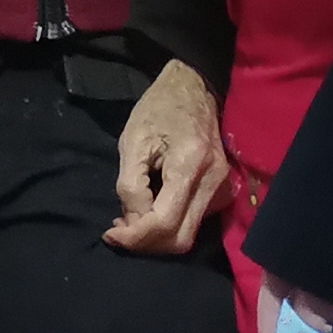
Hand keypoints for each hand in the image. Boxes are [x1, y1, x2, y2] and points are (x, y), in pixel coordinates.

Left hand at [106, 60, 230, 255]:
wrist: (193, 88)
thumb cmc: (159, 109)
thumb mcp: (133, 141)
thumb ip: (130, 185)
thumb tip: (132, 222)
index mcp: (190, 165)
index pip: (165, 222)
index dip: (135, 237)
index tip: (110, 234)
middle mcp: (213, 182)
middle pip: (180, 239)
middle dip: (146, 243)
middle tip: (118, 231)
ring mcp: (222, 188)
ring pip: (188, 235)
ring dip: (156, 237)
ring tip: (130, 219)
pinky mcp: (222, 191)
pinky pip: (193, 222)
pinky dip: (169, 226)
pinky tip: (149, 211)